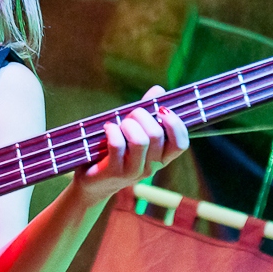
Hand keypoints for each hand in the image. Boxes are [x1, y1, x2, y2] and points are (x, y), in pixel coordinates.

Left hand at [72, 85, 189, 206]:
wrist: (91, 181)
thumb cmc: (114, 151)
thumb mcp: (133, 132)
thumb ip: (147, 112)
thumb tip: (159, 90)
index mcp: (161, 157)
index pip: (181, 144)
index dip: (175, 124)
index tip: (161, 110)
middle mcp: (151, 167)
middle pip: (156, 134)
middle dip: (141, 115)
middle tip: (130, 115)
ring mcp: (133, 171)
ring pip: (140, 140)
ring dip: (127, 124)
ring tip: (119, 124)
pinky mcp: (114, 172)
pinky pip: (117, 145)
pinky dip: (112, 130)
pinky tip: (107, 128)